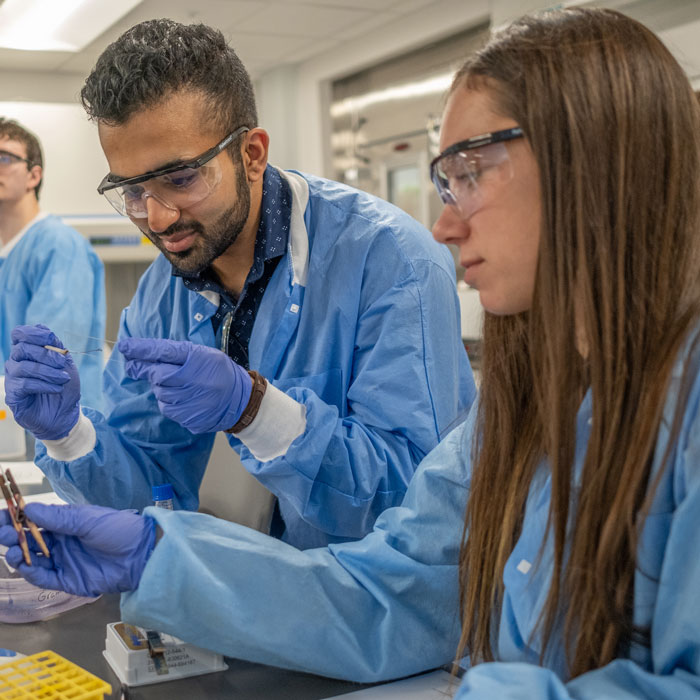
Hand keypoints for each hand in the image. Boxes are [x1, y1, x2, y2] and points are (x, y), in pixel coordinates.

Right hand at [0, 504, 155, 597]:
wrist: (140, 554)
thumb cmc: (118, 530)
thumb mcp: (87, 519)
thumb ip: (58, 518)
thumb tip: (28, 509)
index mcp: (66, 524)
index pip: (34, 521)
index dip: (16, 519)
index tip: (1, 516)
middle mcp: (61, 542)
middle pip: (28, 541)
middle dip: (12, 537)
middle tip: (4, 534)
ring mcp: (63, 561)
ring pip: (32, 560)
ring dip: (18, 556)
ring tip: (12, 550)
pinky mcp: (68, 580)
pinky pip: (44, 578)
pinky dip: (32, 573)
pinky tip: (25, 565)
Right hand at [4, 325, 80, 439]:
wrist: (64, 413)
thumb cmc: (64, 386)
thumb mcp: (65, 363)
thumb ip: (56, 346)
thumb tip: (44, 330)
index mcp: (28, 351)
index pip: (20, 333)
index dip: (34, 333)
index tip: (51, 339)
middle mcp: (16, 362)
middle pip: (23, 348)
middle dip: (47, 354)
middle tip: (62, 364)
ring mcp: (12, 378)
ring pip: (24, 366)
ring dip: (48, 372)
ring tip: (63, 379)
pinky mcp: (13, 394)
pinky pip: (24, 384)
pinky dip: (44, 385)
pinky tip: (56, 388)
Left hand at [119, 337, 252, 433]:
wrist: (240, 400)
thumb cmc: (219, 373)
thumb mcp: (203, 355)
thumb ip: (177, 354)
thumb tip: (145, 355)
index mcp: (197, 359)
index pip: (163, 352)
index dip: (141, 349)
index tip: (124, 346)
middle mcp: (192, 380)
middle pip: (157, 374)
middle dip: (144, 370)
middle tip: (134, 366)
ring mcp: (190, 401)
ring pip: (160, 393)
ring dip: (160, 387)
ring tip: (175, 384)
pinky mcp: (188, 417)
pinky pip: (167, 408)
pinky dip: (169, 402)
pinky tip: (181, 398)